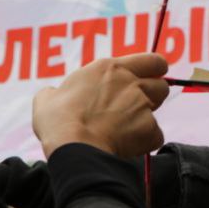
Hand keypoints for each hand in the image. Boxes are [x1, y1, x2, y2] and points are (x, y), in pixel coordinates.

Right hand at [33, 54, 169, 158]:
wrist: (74, 146)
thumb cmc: (58, 121)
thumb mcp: (47, 97)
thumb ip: (58, 91)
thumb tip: (53, 95)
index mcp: (110, 68)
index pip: (152, 60)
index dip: (154, 70)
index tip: (147, 78)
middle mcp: (131, 83)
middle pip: (161, 86)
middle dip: (153, 96)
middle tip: (133, 108)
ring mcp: (142, 105)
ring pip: (157, 111)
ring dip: (146, 118)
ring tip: (124, 129)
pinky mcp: (149, 129)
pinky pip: (154, 136)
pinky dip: (144, 142)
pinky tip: (125, 147)